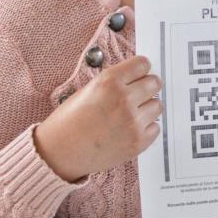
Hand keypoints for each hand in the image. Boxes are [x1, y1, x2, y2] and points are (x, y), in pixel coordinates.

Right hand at [34, 56, 161, 181]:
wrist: (60, 153)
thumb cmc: (69, 122)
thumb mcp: (88, 90)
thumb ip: (115, 82)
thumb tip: (138, 78)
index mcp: (109, 82)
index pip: (143, 64)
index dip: (140, 70)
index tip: (138, 75)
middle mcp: (124, 99)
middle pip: (155, 83)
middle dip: (147, 87)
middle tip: (136, 95)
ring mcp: (134, 121)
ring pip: (158, 105)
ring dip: (147, 108)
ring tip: (129, 115)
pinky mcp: (139, 141)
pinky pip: (156, 127)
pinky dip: (146, 128)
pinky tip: (128, 130)